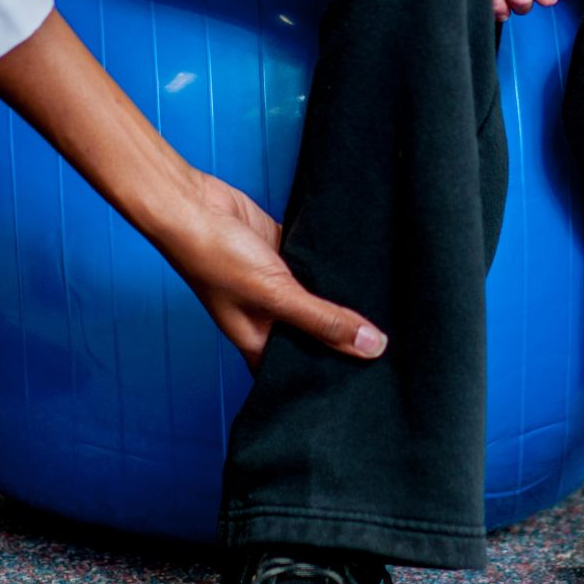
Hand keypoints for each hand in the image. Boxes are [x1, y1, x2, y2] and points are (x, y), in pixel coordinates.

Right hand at [167, 161, 386, 368]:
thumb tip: (372, 347)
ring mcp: (277, 285)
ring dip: (342, 298)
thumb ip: (323, 320)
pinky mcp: (283, 252)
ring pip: (319, 298)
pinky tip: (359, 267)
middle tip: (391, 342)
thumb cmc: (215, 258)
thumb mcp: (276, 296)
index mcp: (260, 342)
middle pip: (316, 333)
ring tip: (388, 307)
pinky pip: (314, 265)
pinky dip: (331, 266)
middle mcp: (270, 318)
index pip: (303, 370)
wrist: (192, 205)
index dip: (333, 376)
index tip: (374, 378)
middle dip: (345, 334)